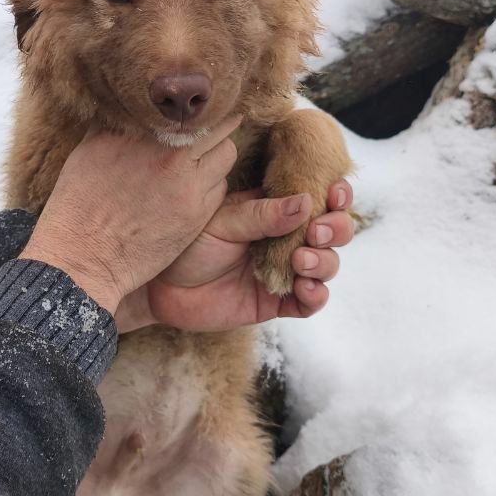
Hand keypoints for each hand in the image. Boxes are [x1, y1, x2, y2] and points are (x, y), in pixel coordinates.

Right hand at [18, 118, 240, 313]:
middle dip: (217, 127)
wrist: (83, 256)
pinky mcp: (197, 213)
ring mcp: (186, 183)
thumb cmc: (79, 204)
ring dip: (218, 156)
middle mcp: (167, 152)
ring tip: (203, 164)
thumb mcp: (90, 150)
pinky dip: (211, 186)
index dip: (194, 108)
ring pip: (226, 154)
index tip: (199, 107)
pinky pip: (220, 188)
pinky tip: (193, 193)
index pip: (185, 107)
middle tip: (217, 129)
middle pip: (216, 125)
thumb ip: (119, 124)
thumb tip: (135, 107)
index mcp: (140, 132)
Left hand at [115, 180, 353, 332]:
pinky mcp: (276, 301)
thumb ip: (262, 215)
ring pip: (326, 264)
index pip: (317, 197)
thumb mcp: (222, 221)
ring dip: (324, 261)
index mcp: (275, 208)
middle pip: (332, 231)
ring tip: (300, 260)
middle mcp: (285, 237)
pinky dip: (316, 295)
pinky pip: (308, 301)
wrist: (161, 286)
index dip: (335, 195)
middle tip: (315, 232)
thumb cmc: (187, 243)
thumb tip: (305, 201)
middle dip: (335, 229)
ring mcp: (283, 269)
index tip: (335, 194)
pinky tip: (307, 288)